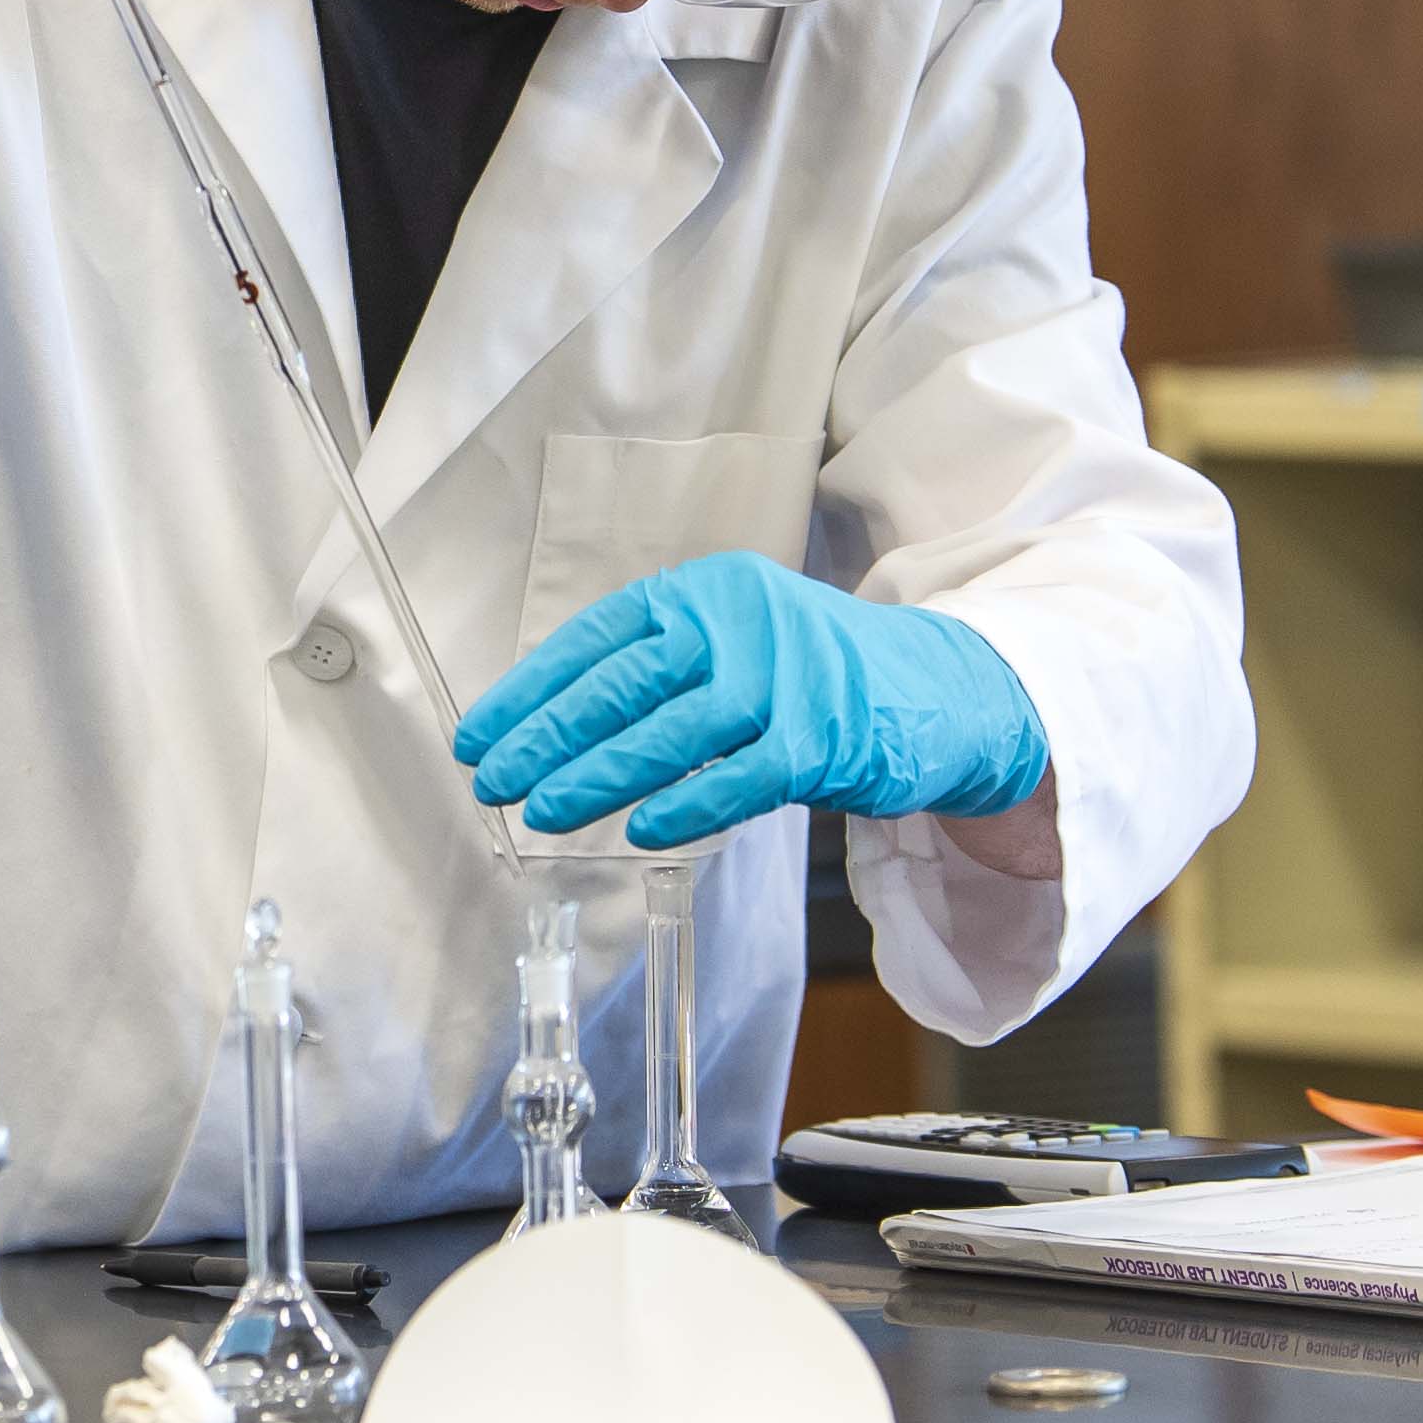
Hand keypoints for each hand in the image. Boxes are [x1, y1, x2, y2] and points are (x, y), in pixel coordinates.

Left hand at [457, 553, 1048, 847]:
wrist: (943, 688)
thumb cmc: (813, 672)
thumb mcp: (732, 639)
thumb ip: (656, 668)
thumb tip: (551, 723)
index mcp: (702, 591)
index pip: (593, 642)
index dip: (529, 693)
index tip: (479, 736)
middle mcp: (739, 623)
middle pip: (621, 686)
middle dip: (545, 739)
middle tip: (492, 781)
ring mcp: (785, 680)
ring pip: (668, 735)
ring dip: (597, 779)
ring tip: (543, 811)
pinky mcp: (825, 739)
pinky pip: (739, 779)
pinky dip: (685, 806)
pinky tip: (638, 830)